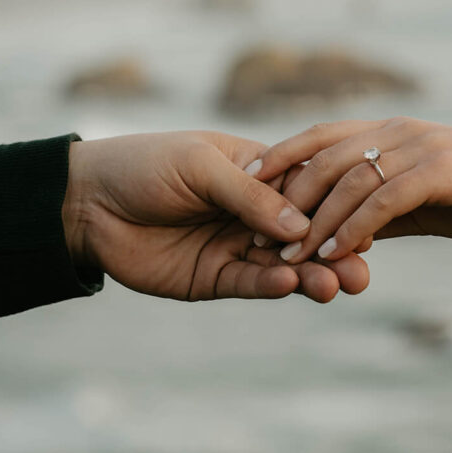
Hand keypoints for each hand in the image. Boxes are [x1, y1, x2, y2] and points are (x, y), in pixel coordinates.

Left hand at [62, 131, 369, 302]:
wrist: (86, 202)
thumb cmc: (145, 166)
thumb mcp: (201, 166)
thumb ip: (250, 194)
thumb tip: (302, 223)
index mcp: (257, 173)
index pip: (308, 191)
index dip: (335, 209)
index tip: (365, 225)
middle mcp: (252, 212)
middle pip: (305, 234)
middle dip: (335, 251)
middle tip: (362, 271)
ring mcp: (235, 246)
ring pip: (285, 265)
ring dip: (313, 276)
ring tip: (339, 285)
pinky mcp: (214, 278)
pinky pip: (251, 283)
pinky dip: (272, 286)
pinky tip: (291, 286)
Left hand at [249, 118, 451, 261]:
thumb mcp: (424, 201)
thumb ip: (380, 205)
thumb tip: (338, 228)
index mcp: (392, 130)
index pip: (320, 135)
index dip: (280, 157)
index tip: (245, 187)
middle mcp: (400, 130)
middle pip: (323, 153)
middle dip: (284, 192)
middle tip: (254, 230)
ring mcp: (421, 146)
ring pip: (348, 178)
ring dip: (312, 217)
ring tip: (285, 251)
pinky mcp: (442, 170)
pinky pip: (382, 199)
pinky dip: (353, 226)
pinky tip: (333, 253)